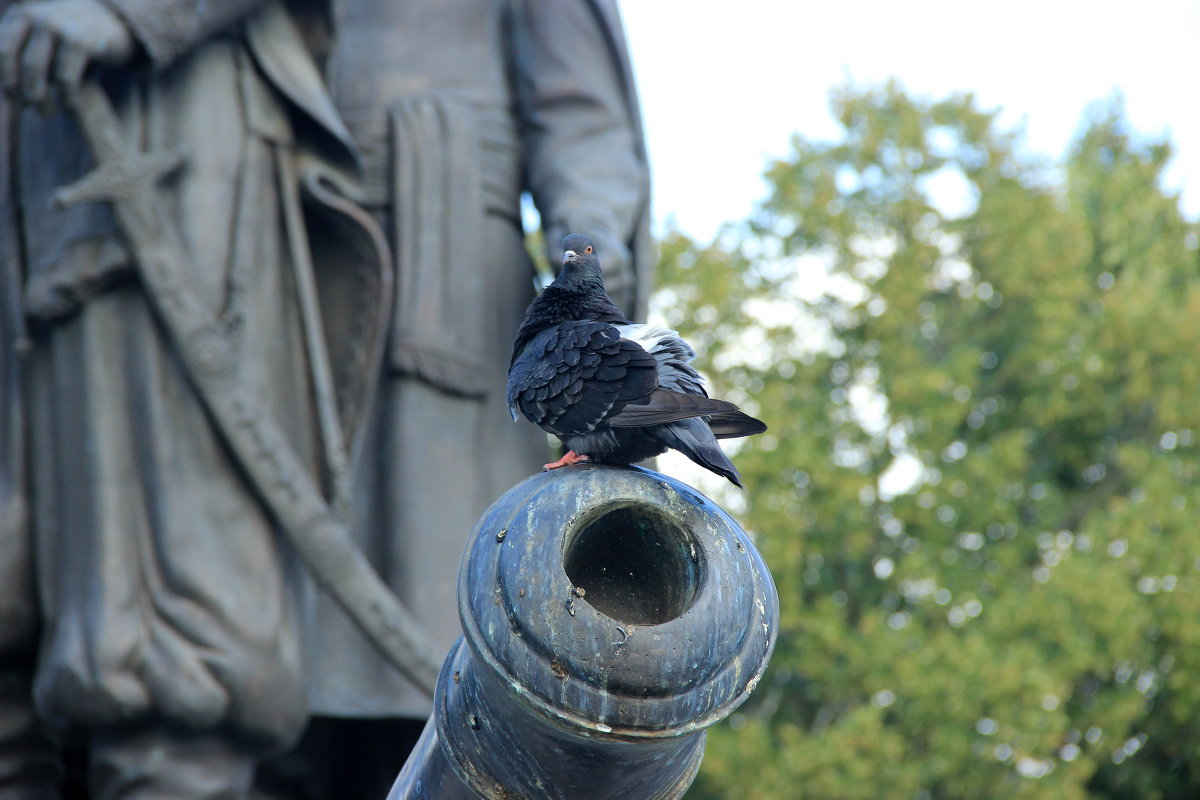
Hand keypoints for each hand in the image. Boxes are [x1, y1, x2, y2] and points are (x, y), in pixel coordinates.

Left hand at [0, 0, 133, 106]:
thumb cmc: (77, 39)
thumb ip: (25, 54)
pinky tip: (70, 108)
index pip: (2, 51)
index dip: (6, 79)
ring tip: (47, 114)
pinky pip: (64, 78)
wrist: (119, 24)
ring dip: (39, 97)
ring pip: (35, 68)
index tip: (15, 102)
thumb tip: (8, 90)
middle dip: (20, 89)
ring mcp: (57, 27)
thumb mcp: (46, 40)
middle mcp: (35, 17)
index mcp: (21, 16)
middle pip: (15, 60)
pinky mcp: (79, 42)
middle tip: (29, 109)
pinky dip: (65, 97)